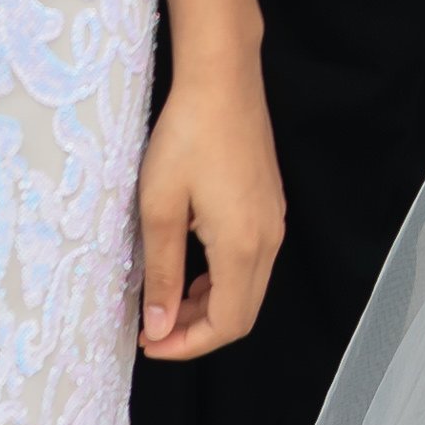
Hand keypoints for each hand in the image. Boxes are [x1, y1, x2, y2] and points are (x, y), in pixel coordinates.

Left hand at [134, 63, 285, 361]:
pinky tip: (191, 269)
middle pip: (242, 313)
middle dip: (197, 333)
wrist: (223, 79)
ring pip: (248, 288)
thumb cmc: (186, 136)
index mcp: (242, 246)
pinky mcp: (270, 206)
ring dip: (209, 307)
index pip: (227, 324)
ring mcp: (274, 222)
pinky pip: (252, 262)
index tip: (149, 344)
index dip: (188, 345)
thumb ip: (163, 274)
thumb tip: (160, 328)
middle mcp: (268, 240)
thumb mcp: (160, 207)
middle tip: (153, 332)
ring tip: (165, 304)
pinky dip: (222, 280)